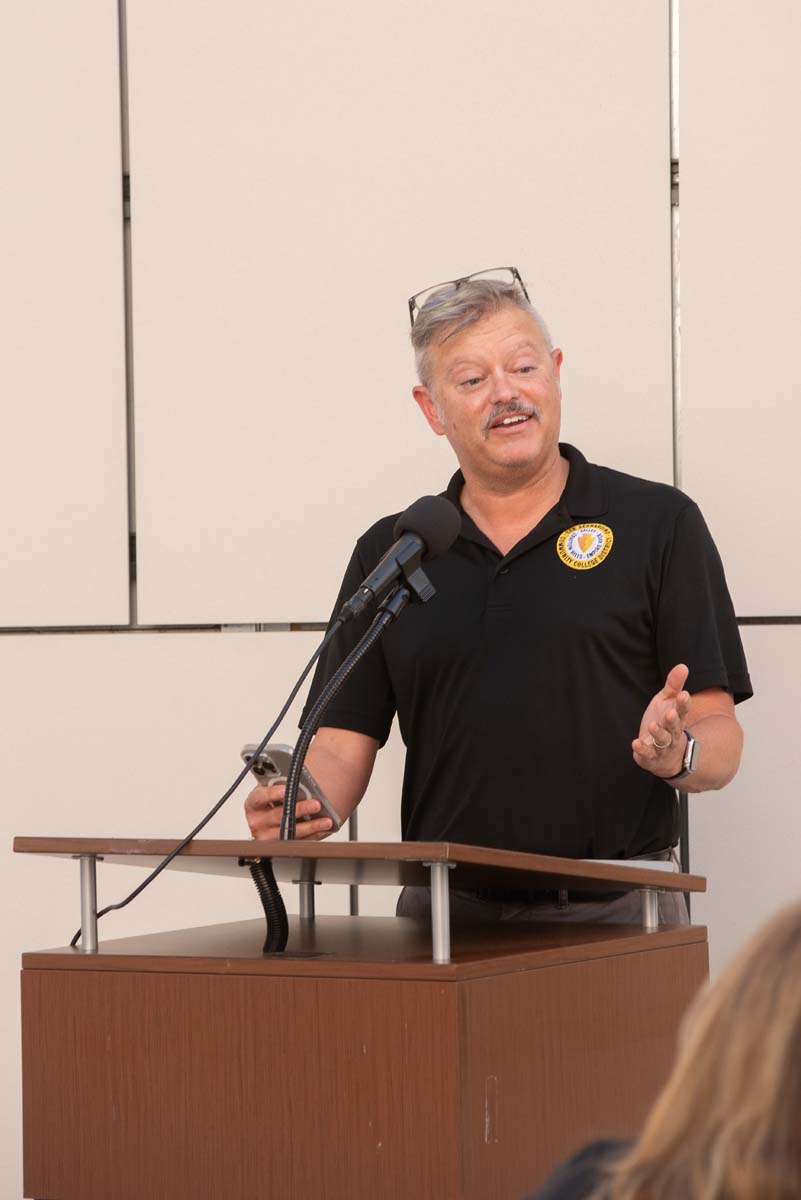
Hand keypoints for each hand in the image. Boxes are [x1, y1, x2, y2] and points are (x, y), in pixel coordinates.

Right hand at [244, 782, 333, 840]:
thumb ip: (285, 782)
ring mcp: (268, 836)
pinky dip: (313, 836)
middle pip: (278, 816)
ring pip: (289, 833)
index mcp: (254, 803)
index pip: (260, 797)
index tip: (286, 789)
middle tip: (315, 804)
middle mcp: (258, 821)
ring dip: (310, 827)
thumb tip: (302, 778)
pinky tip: (323, 829)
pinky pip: (298, 842)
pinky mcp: (280, 847)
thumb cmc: (276, 798)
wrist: (275, 814)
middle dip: (299, 810)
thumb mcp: (275, 787)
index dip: (273, 793)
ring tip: (325, 821)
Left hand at [632, 663, 692, 778]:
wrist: (666, 756)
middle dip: (673, 720)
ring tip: (652, 726)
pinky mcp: (651, 756)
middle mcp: (673, 732)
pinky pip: (648, 753)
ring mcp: (663, 746)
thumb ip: (674, 685)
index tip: (684, 694)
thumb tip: (683, 666)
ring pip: (663, 740)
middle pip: (675, 726)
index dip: (684, 703)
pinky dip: (642, 749)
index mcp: (678, 717)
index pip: (683, 710)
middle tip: (670, 713)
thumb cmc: (666, 722)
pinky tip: (635, 743)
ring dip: (659, 733)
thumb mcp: (668, 701)